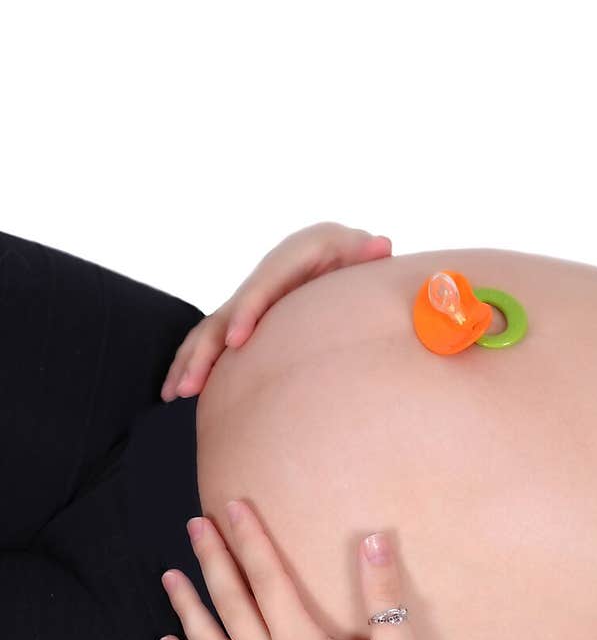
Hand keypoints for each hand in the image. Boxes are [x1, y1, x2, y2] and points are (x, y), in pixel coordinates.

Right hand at [160, 222, 391, 400]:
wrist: (330, 250)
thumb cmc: (346, 251)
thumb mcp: (356, 246)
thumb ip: (365, 250)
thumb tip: (380, 245)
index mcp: (286, 262)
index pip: (262, 287)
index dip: (246, 311)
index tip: (236, 340)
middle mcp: (259, 281)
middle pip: (224, 314)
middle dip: (205, 349)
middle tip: (191, 384)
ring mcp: (248, 302)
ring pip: (209, 331)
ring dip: (190, 361)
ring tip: (174, 393)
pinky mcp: (245, 321)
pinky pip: (213, 342)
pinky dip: (195, 363)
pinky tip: (180, 391)